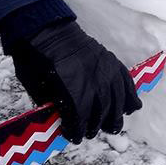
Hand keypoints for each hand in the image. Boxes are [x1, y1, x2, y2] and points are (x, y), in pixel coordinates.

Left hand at [7, 20, 141, 143]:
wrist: (45, 29)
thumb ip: (53, 107)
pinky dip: (130, 96)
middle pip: (101, 111)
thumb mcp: (37, 87)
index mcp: (72, 87)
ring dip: (115, 116)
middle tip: (89, 132)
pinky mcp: (110, 61)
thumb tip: (64, 123)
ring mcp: (105, 69)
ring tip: (112, 126)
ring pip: (118, 100)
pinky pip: (126, 82)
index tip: (73, 136)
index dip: (77, 130)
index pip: (80, 118)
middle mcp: (93, 79)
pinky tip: (130, 107)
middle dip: (95, 126)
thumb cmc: (35, 59)